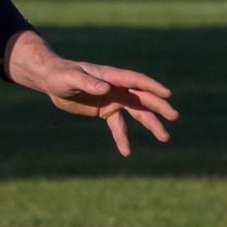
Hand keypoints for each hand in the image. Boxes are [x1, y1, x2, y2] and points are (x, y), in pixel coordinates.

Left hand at [5, 31, 175, 154]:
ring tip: (164, 138)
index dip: (151, 87)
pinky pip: (118, 126)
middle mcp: (116, 88)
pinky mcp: (105, 111)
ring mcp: (113, 99)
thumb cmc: (61, 75)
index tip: (167, 94)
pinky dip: (122, 138)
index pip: (135, 81)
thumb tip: (105, 88)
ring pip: (136, 113)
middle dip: (158, 107)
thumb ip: (87, 82)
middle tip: (174, 116)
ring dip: (150, 124)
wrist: (51, 81)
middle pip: (142, 97)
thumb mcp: (71, 79)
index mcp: (111, 76)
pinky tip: (127, 152)